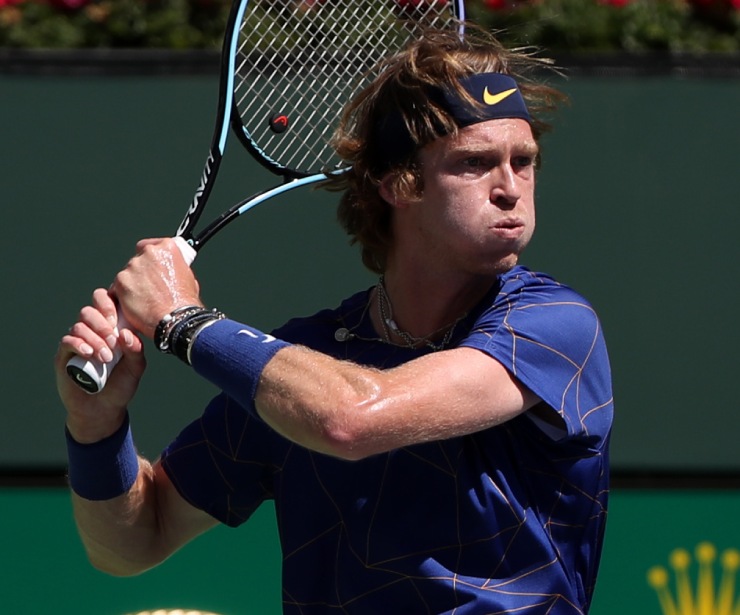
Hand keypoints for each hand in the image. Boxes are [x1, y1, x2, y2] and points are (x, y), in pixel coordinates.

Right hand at [55, 289, 145, 442]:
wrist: (102, 409)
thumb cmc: (121, 385)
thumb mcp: (136, 368)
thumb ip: (136, 350)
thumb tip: (126, 334)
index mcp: (111, 328)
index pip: (106, 303)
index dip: (109, 304)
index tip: (118, 320)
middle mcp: (93, 332)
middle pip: (89, 311)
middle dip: (102, 323)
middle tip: (112, 342)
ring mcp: (77, 342)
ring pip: (79, 325)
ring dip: (93, 338)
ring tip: (105, 358)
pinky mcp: (64, 355)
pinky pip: (67, 341)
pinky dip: (78, 344)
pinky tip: (89, 354)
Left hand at [113, 237, 202, 338]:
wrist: (175, 319)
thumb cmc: (184, 302)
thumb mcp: (188, 277)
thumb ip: (174, 267)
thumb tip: (167, 269)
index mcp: (167, 248)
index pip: (149, 245)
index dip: (149, 257)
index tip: (151, 264)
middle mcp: (148, 253)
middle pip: (138, 259)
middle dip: (141, 272)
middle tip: (150, 287)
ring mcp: (133, 267)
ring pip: (127, 273)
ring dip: (132, 283)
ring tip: (144, 299)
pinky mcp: (121, 282)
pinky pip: (118, 286)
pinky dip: (124, 294)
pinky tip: (134, 304)